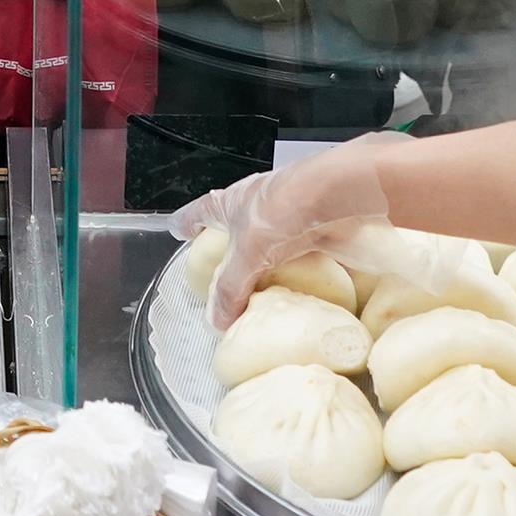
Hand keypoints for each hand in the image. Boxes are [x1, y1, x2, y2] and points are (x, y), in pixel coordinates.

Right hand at [177, 131, 401, 326]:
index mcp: (230, 203)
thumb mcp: (247, 255)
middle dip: (228, 241)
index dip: (188, 221)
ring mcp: (288, 213)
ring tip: (258, 278)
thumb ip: (230, 288)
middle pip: (235, 222)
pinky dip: (296, 265)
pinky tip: (297, 282)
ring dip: (264, 255)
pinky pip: (300, 249)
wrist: (338, 195)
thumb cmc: (283, 210)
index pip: (200, 211)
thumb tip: (217, 320)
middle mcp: (256, 204)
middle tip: (222, 262)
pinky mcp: (315, 226)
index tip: (177, 229)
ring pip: (269, 236)